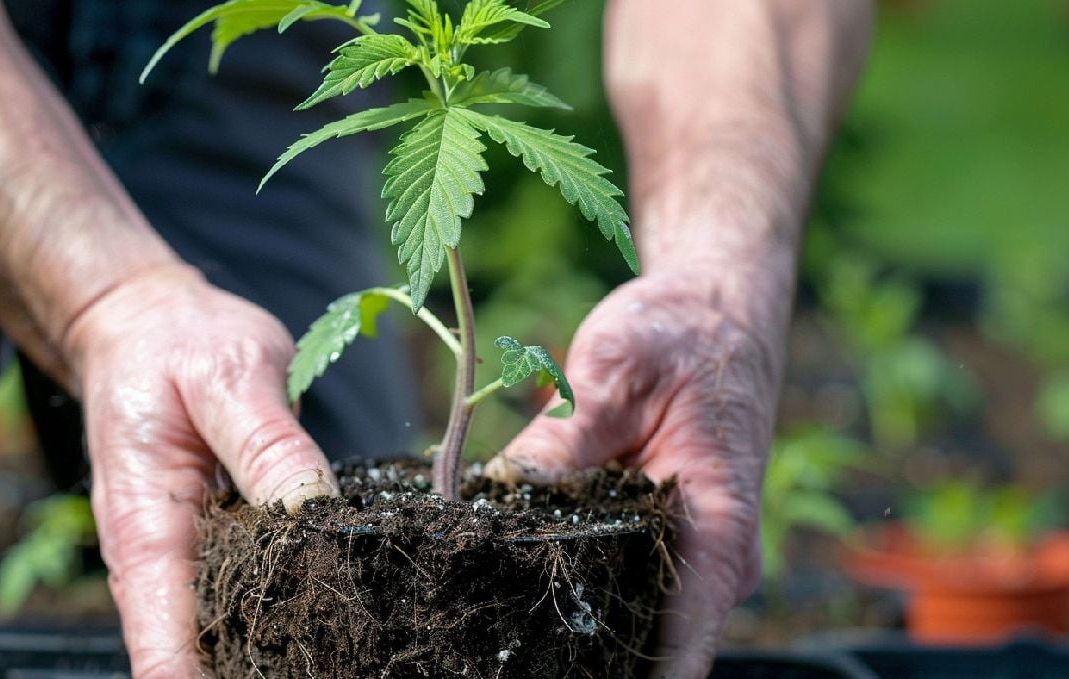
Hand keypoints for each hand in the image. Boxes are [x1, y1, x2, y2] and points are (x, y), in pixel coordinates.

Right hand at [65, 265, 337, 676]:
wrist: (149, 324)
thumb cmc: (179, 343)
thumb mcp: (231, 377)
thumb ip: (270, 448)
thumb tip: (317, 514)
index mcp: (144, 531)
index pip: (163, 651)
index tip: (285, 673)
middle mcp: (158, 560)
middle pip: (202, 655)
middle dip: (262, 665)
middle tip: (342, 655)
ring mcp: (189, 554)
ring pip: (231, 629)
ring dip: (281, 642)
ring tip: (346, 643)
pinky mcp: (219, 539)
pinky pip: (252, 587)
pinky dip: (289, 600)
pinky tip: (338, 603)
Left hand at [486, 274, 779, 678]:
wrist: (713, 312)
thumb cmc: (680, 335)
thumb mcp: (614, 372)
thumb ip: (560, 439)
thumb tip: (495, 495)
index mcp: (718, 535)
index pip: (679, 650)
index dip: (618, 674)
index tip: (541, 669)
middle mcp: (708, 565)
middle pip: (639, 642)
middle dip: (568, 647)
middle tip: (483, 631)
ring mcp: (680, 556)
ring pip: (617, 612)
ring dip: (559, 613)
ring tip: (482, 608)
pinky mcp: (651, 539)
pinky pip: (607, 575)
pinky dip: (560, 575)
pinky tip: (504, 570)